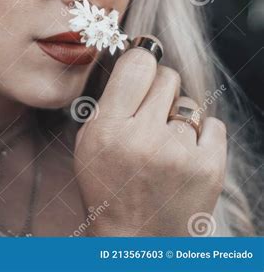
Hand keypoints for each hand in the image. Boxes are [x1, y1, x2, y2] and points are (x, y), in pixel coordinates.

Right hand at [73, 45, 226, 235]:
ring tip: (165, 147)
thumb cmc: (110, 189)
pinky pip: (213, 124)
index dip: (142, 59)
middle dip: (160, 90)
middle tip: (151, 113)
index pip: (137, 63)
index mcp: (107, 129)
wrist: (138, 244)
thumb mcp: (88, 144)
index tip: (144, 62)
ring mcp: (179, 154)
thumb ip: (110, 101)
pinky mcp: (209, 168)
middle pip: (167, 76)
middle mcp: (143, 138)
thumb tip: (138, 58)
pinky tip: (185, 156)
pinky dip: (202, 136)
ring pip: (188, 103)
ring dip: (178, 118)